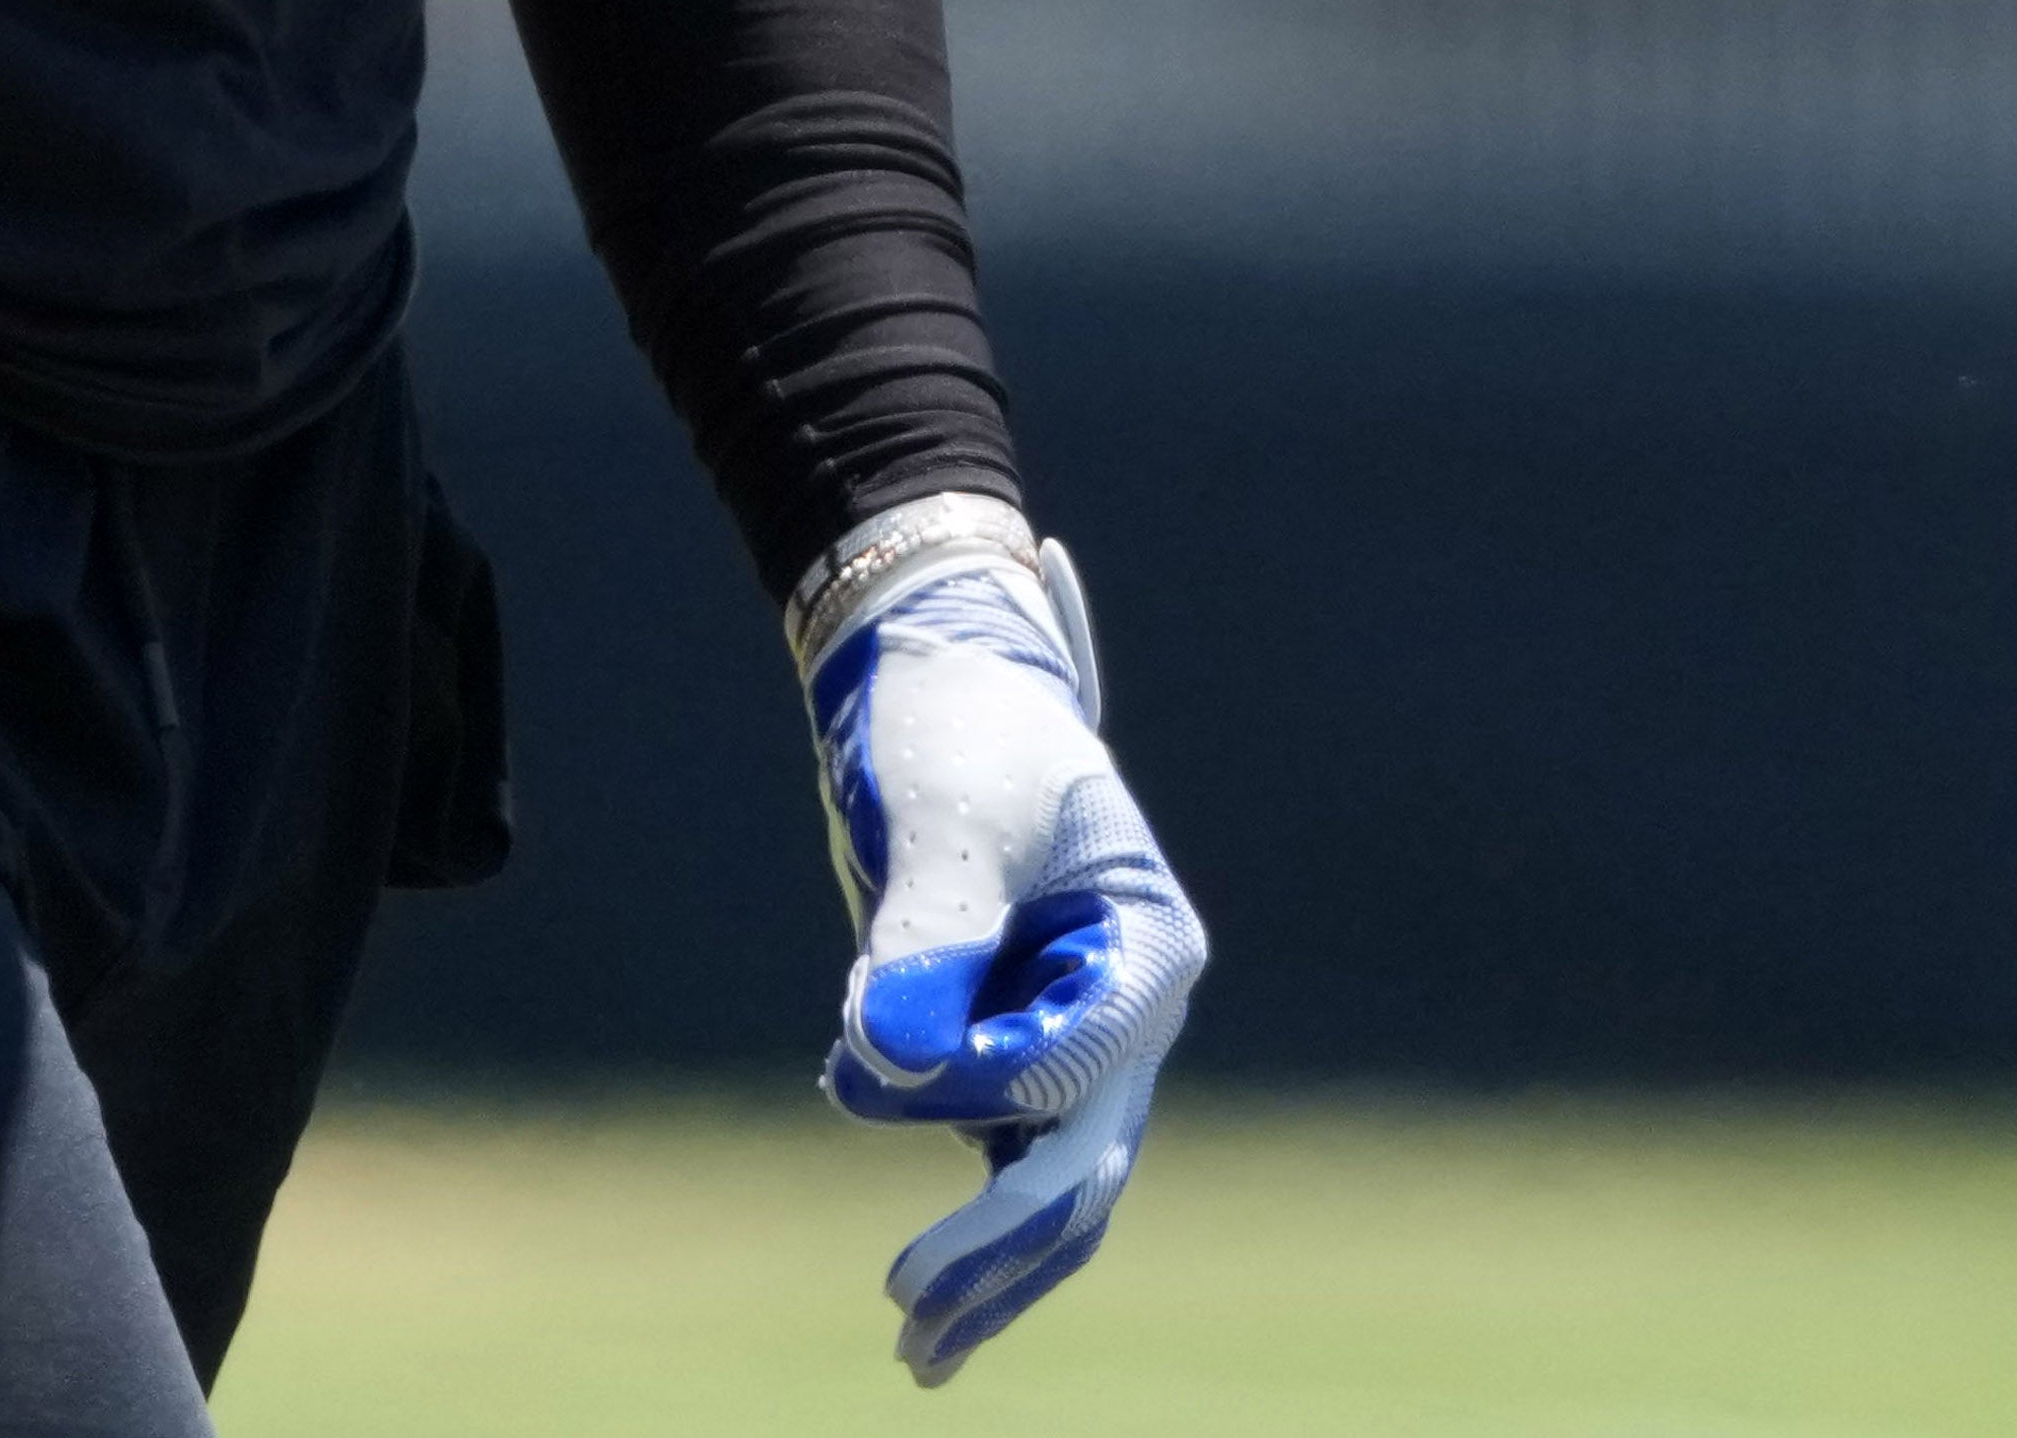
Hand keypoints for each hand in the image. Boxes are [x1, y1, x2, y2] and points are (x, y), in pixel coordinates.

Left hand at [809, 524, 1206, 1383]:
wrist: (930, 668)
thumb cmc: (956, 724)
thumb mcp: (945, 820)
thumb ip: (925, 943)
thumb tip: (885, 1064)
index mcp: (1145, 951)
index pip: (1069, 1064)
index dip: (977, 1083)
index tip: (871, 1066)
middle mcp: (1124, 1010)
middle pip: (1079, 1161)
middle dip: (1000, 1245)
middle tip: (908, 1311)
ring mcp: (1069, 1038)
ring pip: (1048, 1185)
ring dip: (989, 1262)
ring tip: (915, 1348)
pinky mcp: (1007, 1047)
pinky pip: (1003, 1162)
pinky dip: (973, 1229)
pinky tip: (923, 1300)